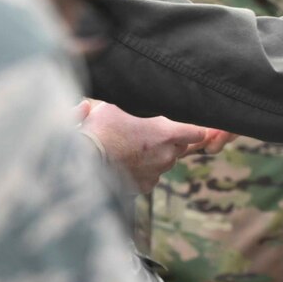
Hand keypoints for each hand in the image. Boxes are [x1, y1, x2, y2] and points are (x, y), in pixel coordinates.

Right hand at [78, 100, 214, 192]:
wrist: (84, 159)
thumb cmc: (102, 127)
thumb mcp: (125, 105)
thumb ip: (146, 103)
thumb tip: (156, 96)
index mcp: (168, 134)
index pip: (198, 133)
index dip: (192, 129)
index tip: (184, 127)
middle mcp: (168, 155)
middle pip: (179, 147)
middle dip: (170, 141)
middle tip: (147, 134)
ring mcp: (157, 172)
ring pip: (165, 161)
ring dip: (156, 155)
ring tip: (132, 147)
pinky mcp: (145, 185)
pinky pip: (151, 176)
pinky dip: (143, 170)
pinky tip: (127, 162)